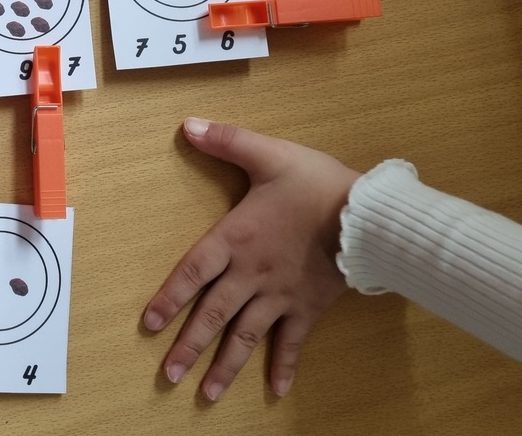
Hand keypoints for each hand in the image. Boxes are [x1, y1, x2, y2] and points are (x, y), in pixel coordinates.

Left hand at [142, 118, 358, 400]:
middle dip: (189, 347)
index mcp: (236, 240)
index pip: (192, 273)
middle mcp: (252, 275)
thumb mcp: (269, 154)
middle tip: (167, 376)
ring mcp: (280, 296)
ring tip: (205, 395)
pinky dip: (284, 367)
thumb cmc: (318, 184)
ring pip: (246, 337)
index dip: (169, 299)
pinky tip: (276, 391)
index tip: (149, 325)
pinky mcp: (308, 307)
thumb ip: (227, 140)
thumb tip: (187, 125)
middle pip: (213, 316)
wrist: (371, 216)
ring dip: (225, 367)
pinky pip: (293, 342)